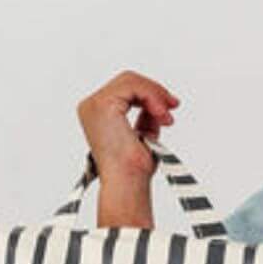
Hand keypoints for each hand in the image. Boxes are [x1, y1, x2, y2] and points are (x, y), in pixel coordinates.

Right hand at [75, 71, 179, 227]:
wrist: (128, 182)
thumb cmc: (133, 170)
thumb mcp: (143, 135)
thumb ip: (146, 116)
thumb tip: (156, 104)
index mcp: (96, 114)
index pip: (123, 89)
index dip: (148, 93)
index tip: (170, 106)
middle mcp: (90, 107)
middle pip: (127, 81)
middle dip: (154, 92)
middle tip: (173, 106)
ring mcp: (94, 104)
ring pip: (132, 81)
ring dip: (155, 95)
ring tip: (166, 116)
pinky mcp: (103, 104)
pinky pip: (133, 86)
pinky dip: (151, 96)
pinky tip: (160, 113)